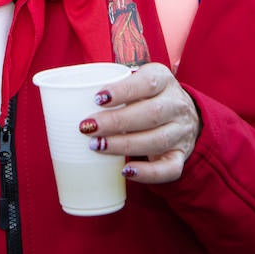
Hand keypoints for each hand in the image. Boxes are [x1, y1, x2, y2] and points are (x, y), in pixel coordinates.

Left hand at [77, 63, 200, 183]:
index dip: (123, 91)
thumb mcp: (137, 81)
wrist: (183, 114)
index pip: (148, 82)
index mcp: (164, 80)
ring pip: (157, 140)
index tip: (97, 98)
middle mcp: (176, 105)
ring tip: (97, 146)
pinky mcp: (180, 155)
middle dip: (116, 122)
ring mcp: (181, 131)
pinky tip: (126, 172)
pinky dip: (148, 173)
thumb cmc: (147, 95)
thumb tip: (71, 94)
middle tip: (87, 127)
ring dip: (124, 145)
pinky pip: (169, 169)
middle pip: (151, 114)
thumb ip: (113, 85)